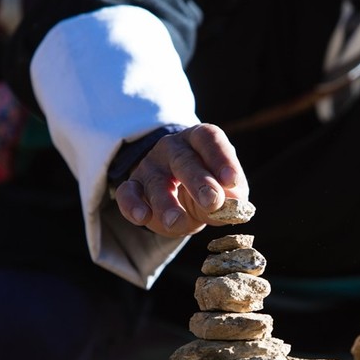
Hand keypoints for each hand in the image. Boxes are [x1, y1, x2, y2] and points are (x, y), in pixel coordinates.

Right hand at [113, 124, 248, 236]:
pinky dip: (132, 205)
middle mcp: (173, 147)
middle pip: (184, 160)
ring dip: (166, 202)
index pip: (209, 139)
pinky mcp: (133, 185)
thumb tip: (229, 206)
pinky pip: (127, 193)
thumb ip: (231, 197)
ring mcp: (151, 165)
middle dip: (199, 181)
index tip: (232, 180)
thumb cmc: (211, 188)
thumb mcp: (228, 191)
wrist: (183, 199)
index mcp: (200, 140)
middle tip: (212, 201)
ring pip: (156, 181)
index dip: (221, 158)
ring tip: (175, 221)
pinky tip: (142, 217)